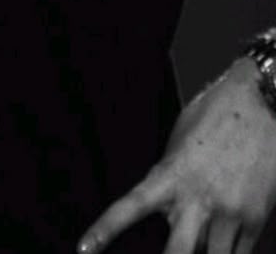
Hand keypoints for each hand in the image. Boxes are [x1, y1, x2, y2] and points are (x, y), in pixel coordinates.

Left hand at [78, 58, 275, 253]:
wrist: (264, 103)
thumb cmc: (218, 114)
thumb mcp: (180, 138)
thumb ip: (169, 176)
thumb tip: (167, 214)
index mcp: (173, 173)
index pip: (131, 206)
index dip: (105, 230)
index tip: (83, 250)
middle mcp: (199, 198)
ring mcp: (229, 214)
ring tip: (199, 240)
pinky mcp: (255, 221)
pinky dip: (227, 253)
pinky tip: (222, 243)